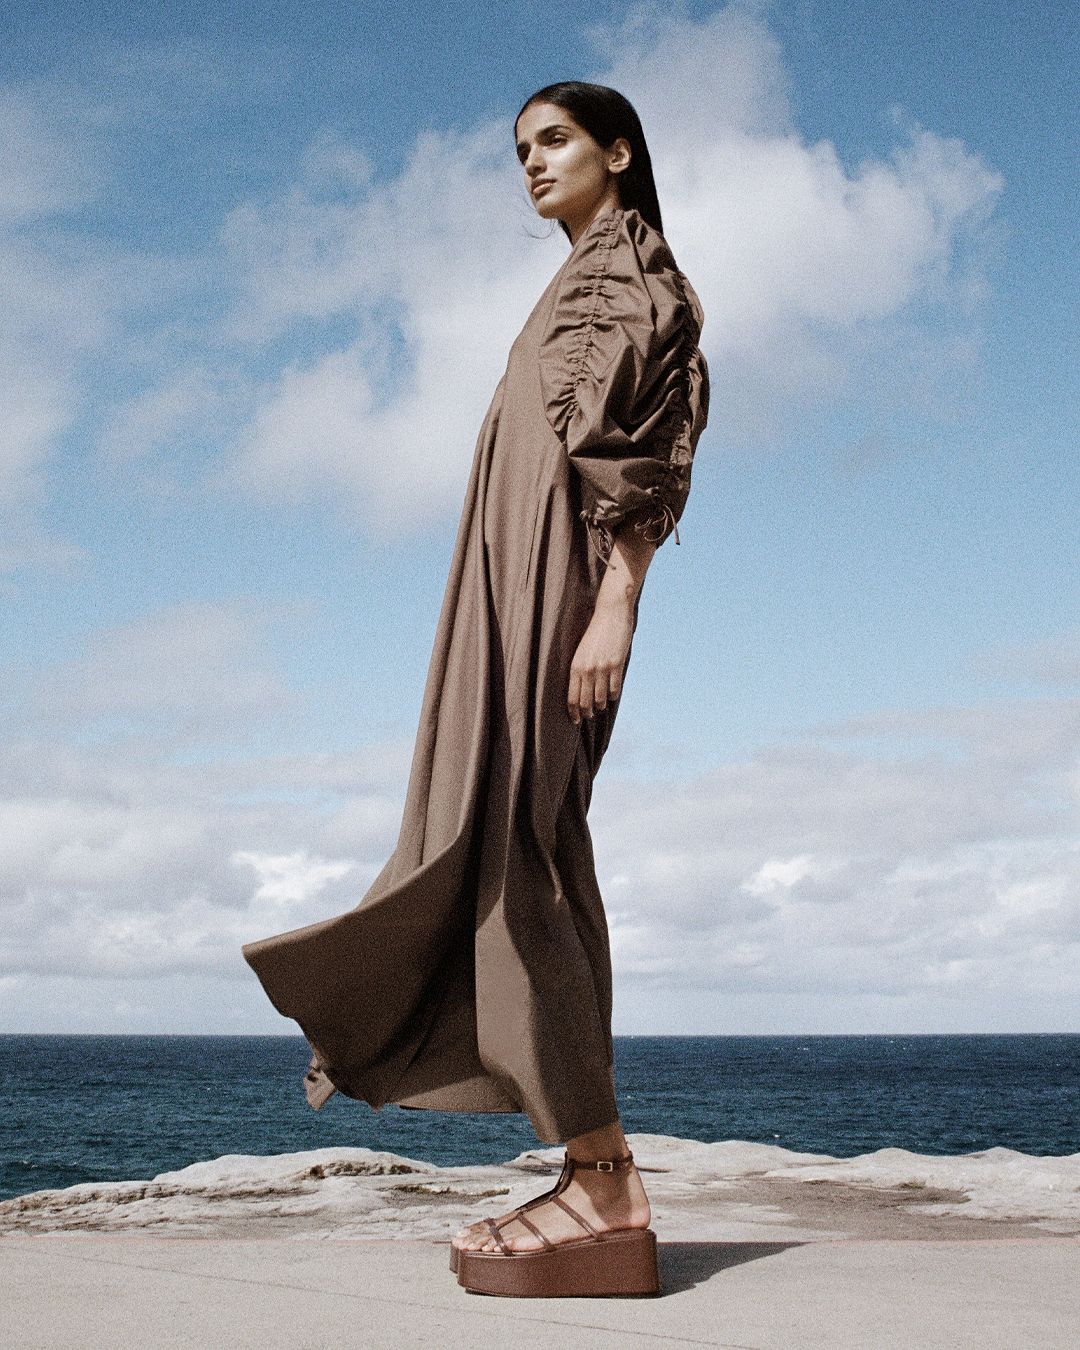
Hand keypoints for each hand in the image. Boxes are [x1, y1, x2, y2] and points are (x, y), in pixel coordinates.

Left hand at [567, 600, 634, 722]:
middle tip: (588, 716)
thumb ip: (580, 669)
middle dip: (586, 712)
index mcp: (575, 666)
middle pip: (585, 701)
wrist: (610, 613)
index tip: (576, 720)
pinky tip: (611, 696)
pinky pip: (614, 689)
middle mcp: (587, 669)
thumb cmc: (595, 632)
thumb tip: (581, 689)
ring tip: (600, 706)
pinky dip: (613, 695)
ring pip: (600, 698)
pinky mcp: (616, 664)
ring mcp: (602, 668)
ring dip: (601, 705)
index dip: (573, 712)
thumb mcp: (581, 651)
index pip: (572, 697)